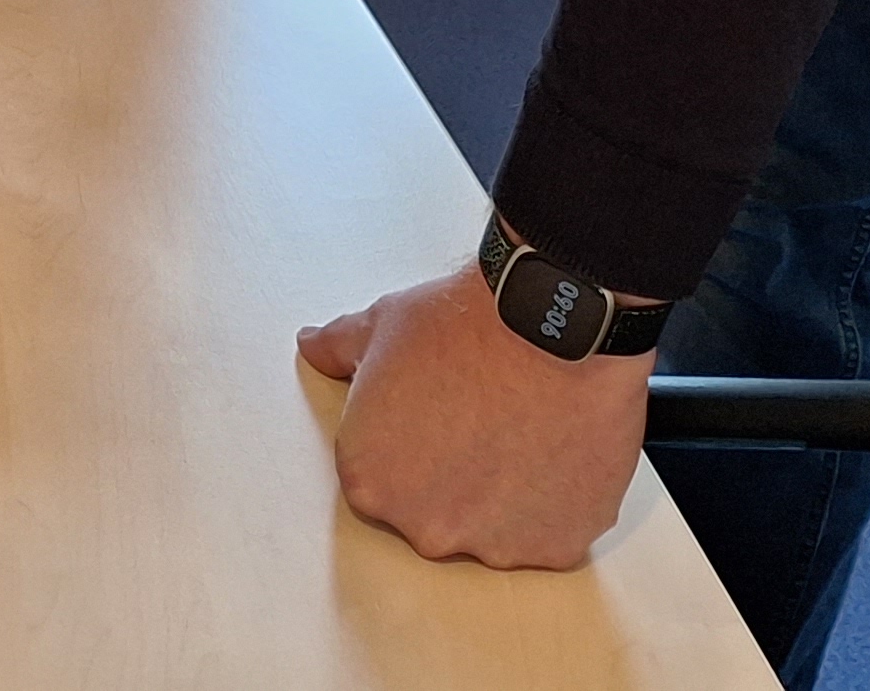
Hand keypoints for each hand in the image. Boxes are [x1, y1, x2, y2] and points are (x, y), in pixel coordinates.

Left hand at [297, 266, 651, 569]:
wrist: (556, 322)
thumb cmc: (470, 325)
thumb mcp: (382, 326)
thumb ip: (337, 348)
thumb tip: (314, 346)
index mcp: (371, 482)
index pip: (377, 478)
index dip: (404, 441)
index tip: (429, 414)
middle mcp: (426, 527)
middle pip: (432, 512)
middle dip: (451, 475)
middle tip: (476, 419)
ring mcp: (492, 544)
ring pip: (492, 529)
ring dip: (503, 493)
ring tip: (520, 428)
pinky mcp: (555, 547)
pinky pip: (547, 535)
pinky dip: (552, 504)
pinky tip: (554, 449)